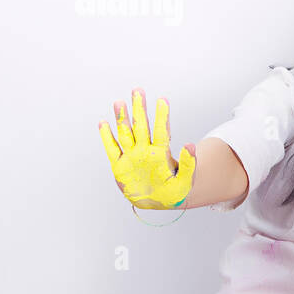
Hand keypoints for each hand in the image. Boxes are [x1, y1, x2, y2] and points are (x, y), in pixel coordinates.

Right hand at [99, 88, 195, 208]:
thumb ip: (188, 164)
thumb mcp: (185, 181)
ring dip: (122, 118)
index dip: (162, 116)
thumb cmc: (174, 192)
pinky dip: (106, 137)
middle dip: (139, 109)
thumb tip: (191, 144)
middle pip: (141, 126)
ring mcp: (132, 157)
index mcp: (161, 153)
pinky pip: (112, 149)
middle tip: (138, 90)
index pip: (162, 131)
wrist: (158, 203)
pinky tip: (103, 123)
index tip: (163, 100)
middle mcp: (145, 151)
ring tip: (119, 102)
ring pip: (126, 133)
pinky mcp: (120, 166)